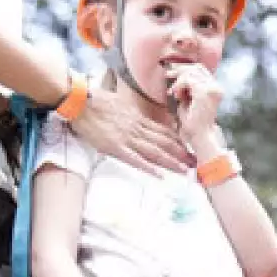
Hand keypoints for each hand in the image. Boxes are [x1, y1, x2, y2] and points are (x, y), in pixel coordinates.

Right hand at [67, 82, 192, 176]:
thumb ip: (129, 116)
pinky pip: (135, 159)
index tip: (189, 148)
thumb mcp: (119, 105)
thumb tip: (134, 120)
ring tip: (184, 170)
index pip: (163, 131)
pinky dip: (148, 167)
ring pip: (154, 151)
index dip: (178, 140)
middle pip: (164, 142)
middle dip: (181, 153)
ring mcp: (127, 138)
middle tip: (195, 162)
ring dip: (171, 161)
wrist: (81, 101)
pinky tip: (159, 175)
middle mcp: (136, 128)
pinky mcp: (115, 147)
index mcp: (137, 119)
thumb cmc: (95, 101)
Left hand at [166, 62, 223, 153]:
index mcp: (215, 89)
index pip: (201, 69)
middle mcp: (216, 87)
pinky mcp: (205, 92)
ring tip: (174, 93)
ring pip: (191, 72)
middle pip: (197, 67)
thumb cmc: (192, 123)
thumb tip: (175, 74)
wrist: (199, 137)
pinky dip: (179, 86)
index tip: (172, 74)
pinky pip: (188, 79)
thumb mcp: (188, 101)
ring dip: (179, 81)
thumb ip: (186, 88)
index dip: (185, 68)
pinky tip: (176, 95)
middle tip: (167, 75)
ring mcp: (212, 89)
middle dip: (180, 70)